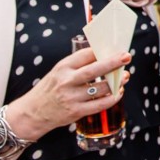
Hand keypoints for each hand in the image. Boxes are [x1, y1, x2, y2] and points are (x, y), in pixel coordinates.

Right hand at [6, 47, 131, 140]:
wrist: (33, 112)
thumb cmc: (50, 89)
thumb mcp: (59, 71)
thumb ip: (78, 64)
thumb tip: (104, 55)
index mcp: (62, 67)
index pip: (85, 55)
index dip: (102, 50)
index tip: (115, 47)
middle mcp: (67, 81)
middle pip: (94, 70)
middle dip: (113, 62)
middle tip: (127, 56)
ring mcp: (71, 97)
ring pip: (101, 88)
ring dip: (117, 82)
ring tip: (125, 76)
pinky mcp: (76, 111)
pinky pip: (100, 104)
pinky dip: (113, 98)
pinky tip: (118, 92)